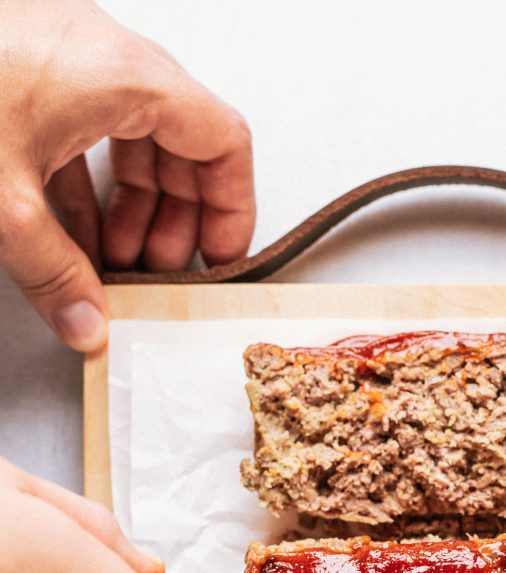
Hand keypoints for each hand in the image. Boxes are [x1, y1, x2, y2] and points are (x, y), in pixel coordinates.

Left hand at [0, 0, 254, 350]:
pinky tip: (74, 238)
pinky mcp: (31, 75)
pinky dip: (90, 189)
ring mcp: (68, 64)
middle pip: (182, 146)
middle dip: (177, 219)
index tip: (220, 258)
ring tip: (118, 266)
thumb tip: (85, 325)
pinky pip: (87, 135)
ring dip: (133, 208)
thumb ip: (51, 271)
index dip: (232, 208)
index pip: (223, 141)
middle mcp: (108, 63)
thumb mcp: (1, 199)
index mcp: (127, 78)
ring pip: (135, 141)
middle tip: (162, 275)